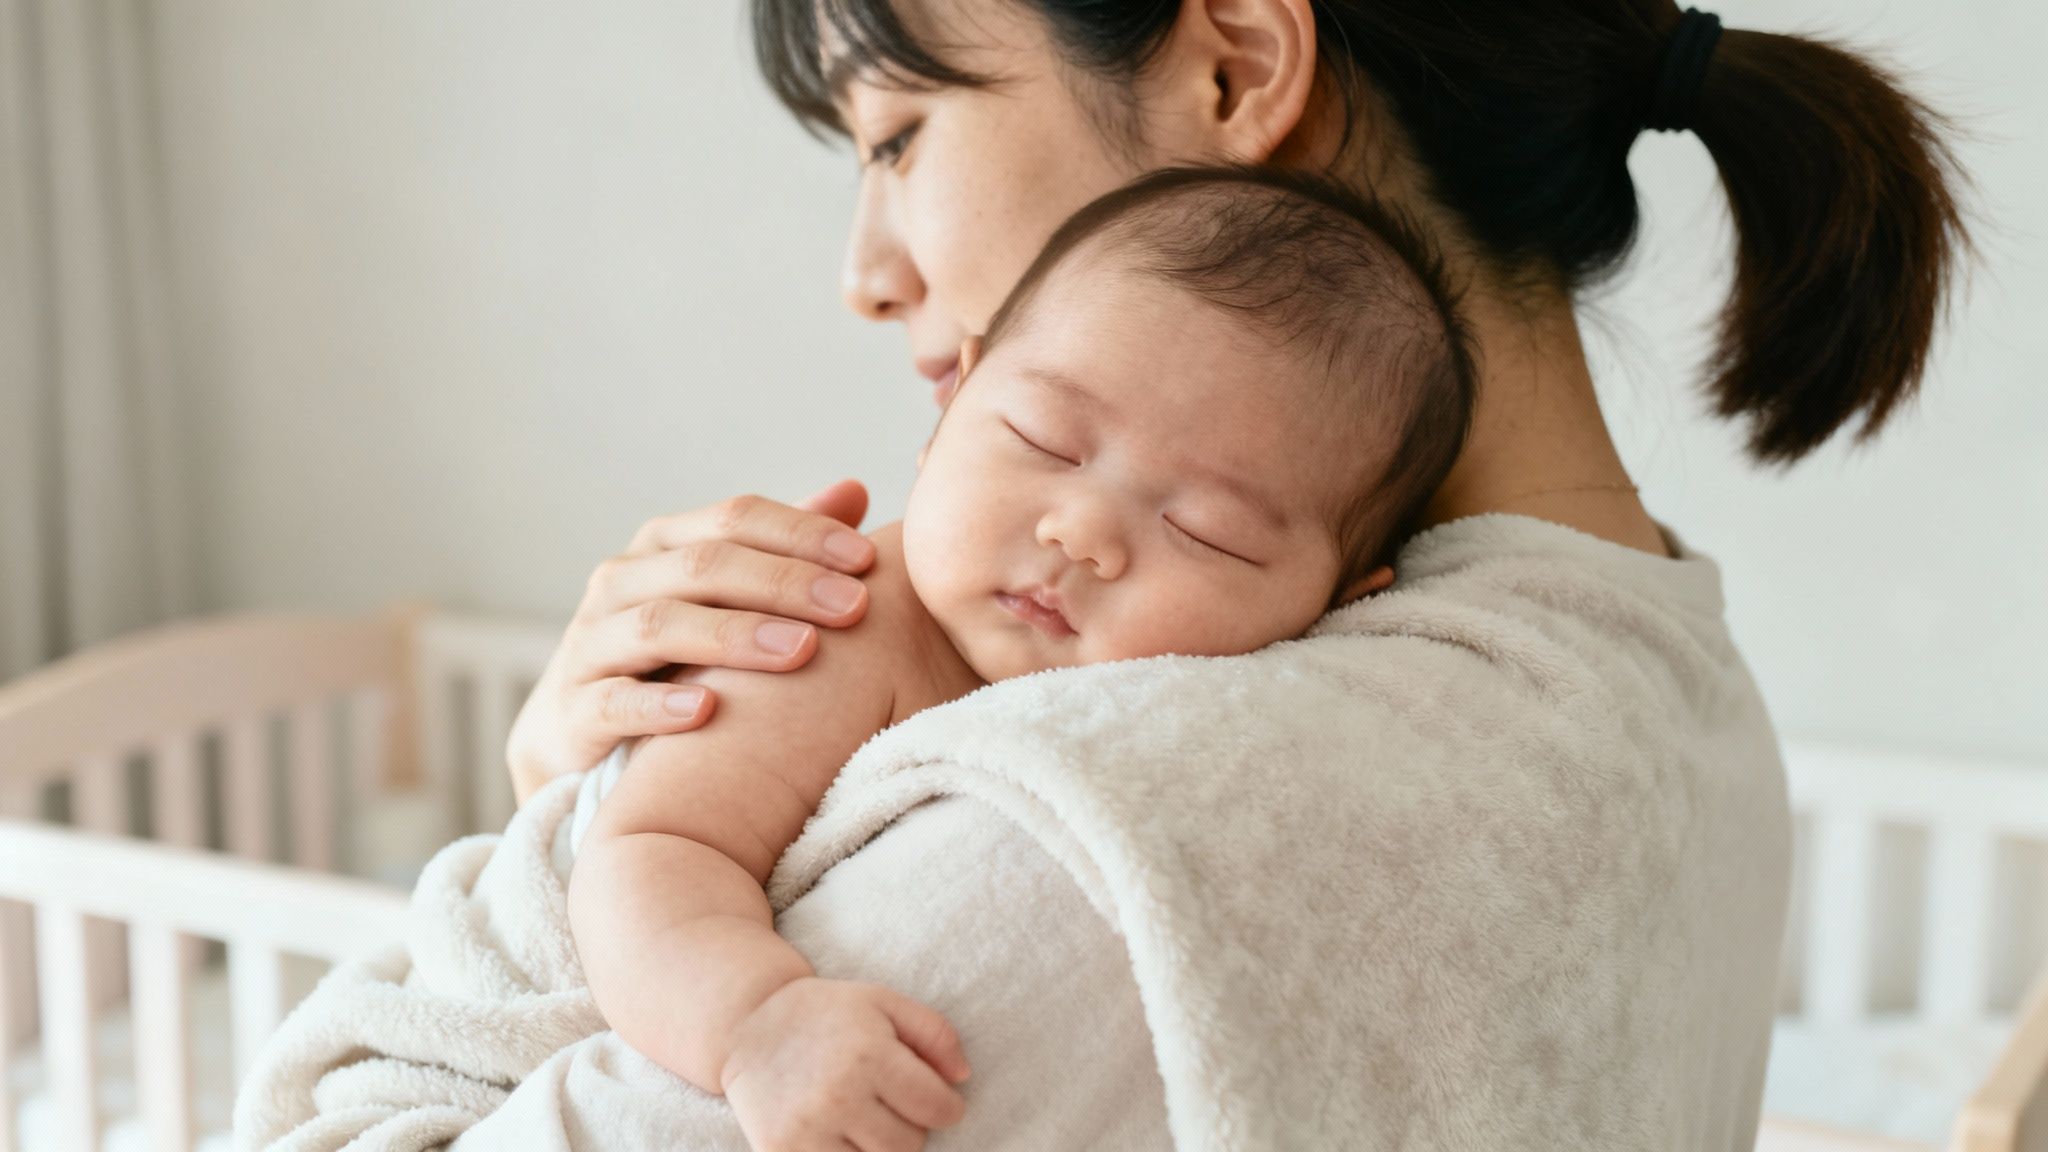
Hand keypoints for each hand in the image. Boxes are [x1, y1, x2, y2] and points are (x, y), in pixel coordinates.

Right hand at [505, 480, 875, 802]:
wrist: (577, 733)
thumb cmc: (673, 657)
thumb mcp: (725, 598)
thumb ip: (784, 548)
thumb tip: (854, 491)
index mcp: (664, 545)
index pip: (736, 518)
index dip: (802, 532)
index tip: (867, 559)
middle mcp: (622, 582)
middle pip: (705, 566)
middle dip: (785, 582)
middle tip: (853, 607)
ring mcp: (591, 643)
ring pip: (661, 626)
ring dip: (735, 636)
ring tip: (801, 651)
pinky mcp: (573, 710)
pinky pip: (614, 702)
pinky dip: (659, 705)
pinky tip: (707, 711)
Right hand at [722, 977, 970, 1151]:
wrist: (747, 1026)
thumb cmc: (826, 1013)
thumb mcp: (884, 1003)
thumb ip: (934, 1033)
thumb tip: (963, 1077)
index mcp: (870, 1055)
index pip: (938, 1108)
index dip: (948, 1107)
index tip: (938, 1101)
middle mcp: (839, 1096)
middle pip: (910, 1146)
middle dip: (911, 1128)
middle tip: (889, 1105)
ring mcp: (808, 1131)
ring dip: (880, 1148)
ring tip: (863, 1118)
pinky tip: (840, 1134)